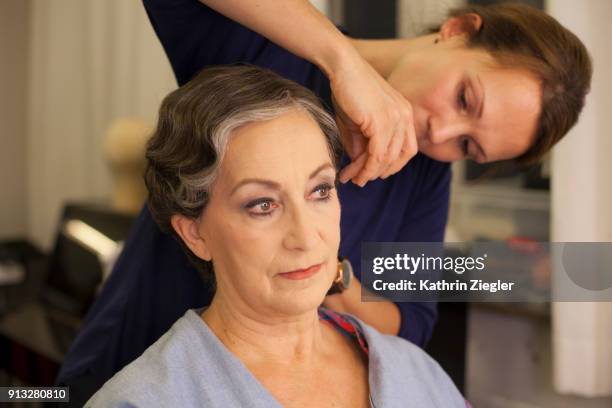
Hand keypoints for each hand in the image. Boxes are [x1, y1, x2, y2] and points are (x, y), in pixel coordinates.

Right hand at [329, 54, 416, 185]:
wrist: (342, 66)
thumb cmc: (348, 89)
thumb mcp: (357, 121)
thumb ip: (361, 143)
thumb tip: (360, 164)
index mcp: (404, 114)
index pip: (406, 149)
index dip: (391, 165)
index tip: (372, 173)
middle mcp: (404, 117)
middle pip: (399, 157)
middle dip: (377, 172)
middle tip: (358, 180)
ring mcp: (396, 119)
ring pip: (386, 159)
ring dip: (367, 172)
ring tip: (351, 178)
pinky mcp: (382, 122)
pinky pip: (377, 154)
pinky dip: (365, 168)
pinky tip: (353, 172)